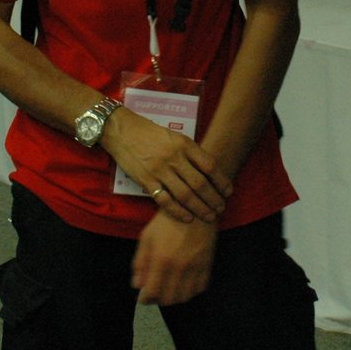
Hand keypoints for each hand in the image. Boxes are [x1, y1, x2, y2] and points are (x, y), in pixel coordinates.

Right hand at [102, 110, 232, 223]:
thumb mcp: (174, 135)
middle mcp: (174, 157)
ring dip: (200, 208)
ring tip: (209, 216)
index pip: (210, 166)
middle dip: (213, 199)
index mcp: (184, 144)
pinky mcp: (146, 181)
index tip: (228, 192)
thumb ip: (190, 151)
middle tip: (221, 208)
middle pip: (200, 184)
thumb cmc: (149, 133)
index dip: (222, 181)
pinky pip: (165, 201)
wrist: (122, 131)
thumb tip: (208, 171)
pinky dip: (178, 212)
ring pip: (185, 195)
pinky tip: (188, 218)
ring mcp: (160, 170)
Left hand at [132, 211, 216, 305]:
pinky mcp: (207, 264)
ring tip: (168, 290)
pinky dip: (190, 292)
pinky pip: (200, 288)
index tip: (143, 297)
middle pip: (169, 299)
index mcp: (161, 260)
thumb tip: (137, 285)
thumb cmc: (166, 221)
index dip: (145, 299)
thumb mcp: (147, 237)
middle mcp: (179, 267)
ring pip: (185, 297)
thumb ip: (140, 262)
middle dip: (158, 300)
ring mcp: (195, 267)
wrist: (193, 207)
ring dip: (174, 298)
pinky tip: (183, 285)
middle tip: (155, 293)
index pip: (152, 293)